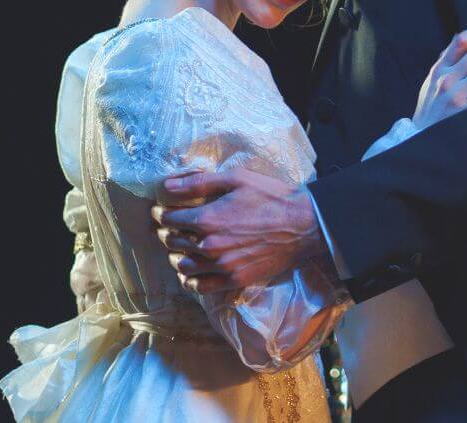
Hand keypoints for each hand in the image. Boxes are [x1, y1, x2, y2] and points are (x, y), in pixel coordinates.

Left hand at [152, 168, 323, 293]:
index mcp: (207, 219)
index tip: (162, 210)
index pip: (169, 218)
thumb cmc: (272, 197)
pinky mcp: (234, 280)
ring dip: (176, 255)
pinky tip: (192, 271)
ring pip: (182, 265)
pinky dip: (190, 279)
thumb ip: (199, 183)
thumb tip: (167, 186)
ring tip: (180, 247)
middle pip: (172, 241)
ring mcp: (221, 266)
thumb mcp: (236, 179)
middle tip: (170, 226)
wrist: (304, 225)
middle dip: (166, 231)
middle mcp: (209, 246)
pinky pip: (200, 286)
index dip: (162, 213)